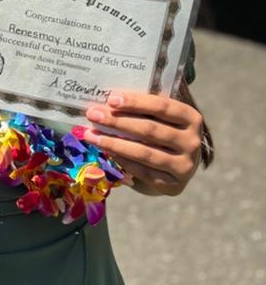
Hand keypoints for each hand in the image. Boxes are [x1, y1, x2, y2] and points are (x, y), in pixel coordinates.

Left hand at [82, 91, 202, 196]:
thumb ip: (142, 109)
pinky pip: (143, 171)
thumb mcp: (160, 117)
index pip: (161, 107)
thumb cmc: (164, 131)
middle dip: (117, 121)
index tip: (111, 99)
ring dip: (113, 142)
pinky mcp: (174, 185)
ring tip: (91, 135)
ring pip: (144, 152)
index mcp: (192, 118)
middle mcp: (193, 142)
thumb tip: (106, 103)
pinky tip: (106, 150)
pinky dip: (122, 159)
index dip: (136, 102)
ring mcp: (185, 166)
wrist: (177, 165)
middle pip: (150, 129)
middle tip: (93, 115)